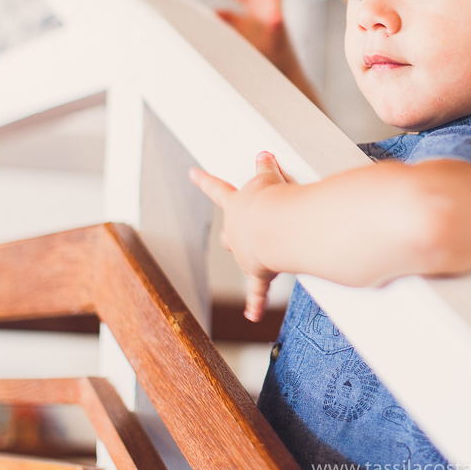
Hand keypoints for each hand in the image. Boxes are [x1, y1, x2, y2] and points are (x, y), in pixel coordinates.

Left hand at [189, 152, 291, 321]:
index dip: (205, 181)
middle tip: (240, 229)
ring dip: (249, 259)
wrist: (277, 229)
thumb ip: (265, 168)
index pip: (217, 189)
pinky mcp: (260, 273)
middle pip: (228, 232)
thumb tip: (263, 156)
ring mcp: (246, 253)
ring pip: (242, 258)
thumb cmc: (272, 202)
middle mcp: (236, 230)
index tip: (193, 174)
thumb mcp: (268, 178)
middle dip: (233, 231)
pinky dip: (255, 303)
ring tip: (260, 260)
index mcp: (236, 205)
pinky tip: (252, 313)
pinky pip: (256, 291)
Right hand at [217, 0, 284, 60]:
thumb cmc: (280, 59)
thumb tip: (277, 18)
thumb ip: (276, 29)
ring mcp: (255, 23)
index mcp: (273, 11)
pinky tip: (214, 14)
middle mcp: (264, 14)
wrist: (280, 74)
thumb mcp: (277, 43)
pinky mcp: (246, 33)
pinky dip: (224, 13)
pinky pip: (235, 18)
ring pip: (245, 1)